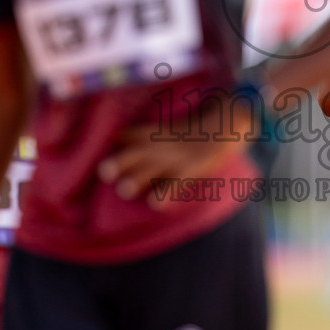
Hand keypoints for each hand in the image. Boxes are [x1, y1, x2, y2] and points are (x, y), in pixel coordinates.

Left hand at [97, 95, 255, 208]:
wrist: (227, 125)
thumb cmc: (195, 132)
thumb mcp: (169, 129)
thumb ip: (148, 139)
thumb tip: (124, 152)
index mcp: (154, 133)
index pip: (127, 135)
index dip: (114, 145)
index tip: (102, 157)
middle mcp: (161, 145)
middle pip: (135, 152)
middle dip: (119, 162)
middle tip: (105, 172)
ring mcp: (176, 158)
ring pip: (152, 169)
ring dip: (137, 179)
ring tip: (124, 190)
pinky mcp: (191, 169)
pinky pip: (176, 183)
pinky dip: (165, 194)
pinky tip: (155, 204)